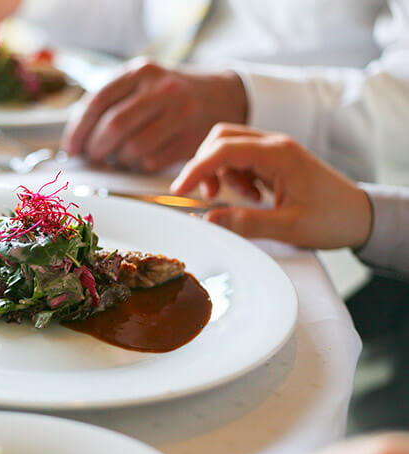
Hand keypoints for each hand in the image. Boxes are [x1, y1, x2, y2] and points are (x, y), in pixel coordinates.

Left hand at [61, 58, 247, 171]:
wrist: (221, 95)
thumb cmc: (169, 94)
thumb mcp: (142, 82)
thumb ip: (111, 100)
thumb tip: (77, 135)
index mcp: (141, 71)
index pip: (99, 101)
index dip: (79, 128)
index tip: (71, 147)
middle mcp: (161, 89)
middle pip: (114, 126)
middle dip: (96, 148)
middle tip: (92, 157)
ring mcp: (180, 113)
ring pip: (133, 148)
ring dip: (118, 159)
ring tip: (117, 157)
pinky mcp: (192, 139)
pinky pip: (152, 161)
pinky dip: (139, 165)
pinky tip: (139, 159)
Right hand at [170, 123, 371, 248]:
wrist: (362, 216)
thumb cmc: (333, 219)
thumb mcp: (288, 227)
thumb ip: (246, 223)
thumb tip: (208, 220)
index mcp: (278, 154)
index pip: (223, 150)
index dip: (196, 168)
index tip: (179, 190)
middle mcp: (275, 145)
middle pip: (222, 138)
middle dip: (204, 164)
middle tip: (204, 195)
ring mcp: (275, 151)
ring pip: (229, 147)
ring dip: (219, 171)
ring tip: (232, 199)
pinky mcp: (275, 161)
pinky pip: (241, 159)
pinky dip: (233, 176)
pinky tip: (248, 197)